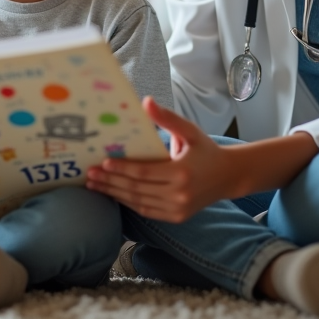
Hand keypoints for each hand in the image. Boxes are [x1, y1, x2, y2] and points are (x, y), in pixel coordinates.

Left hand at [85, 96, 238, 221]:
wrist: (229, 176)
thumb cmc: (207, 150)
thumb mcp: (190, 131)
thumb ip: (167, 118)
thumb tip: (145, 102)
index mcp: (182, 172)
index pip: (144, 173)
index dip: (122, 169)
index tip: (102, 163)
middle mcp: (179, 195)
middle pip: (137, 189)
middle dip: (111, 182)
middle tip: (89, 175)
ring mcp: (177, 209)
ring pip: (139, 203)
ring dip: (115, 194)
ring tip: (95, 186)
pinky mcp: (176, 217)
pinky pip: (147, 210)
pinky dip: (129, 203)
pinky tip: (114, 194)